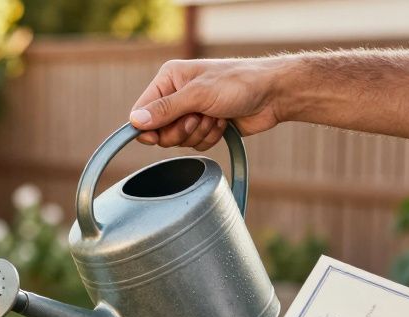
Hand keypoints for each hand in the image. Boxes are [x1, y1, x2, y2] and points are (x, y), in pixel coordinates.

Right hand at [128, 58, 289, 148]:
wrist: (272, 94)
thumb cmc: (238, 83)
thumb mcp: (198, 94)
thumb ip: (166, 109)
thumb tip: (135, 121)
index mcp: (169, 79)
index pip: (142, 110)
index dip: (147, 128)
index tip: (155, 137)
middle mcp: (177, 95)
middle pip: (160, 131)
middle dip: (182, 130)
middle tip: (198, 118)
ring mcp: (192, 112)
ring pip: (179, 141)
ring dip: (199, 133)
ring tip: (216, 116)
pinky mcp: (205, 126)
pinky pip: (195, 145)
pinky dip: (210, 137)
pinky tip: (223, 123)